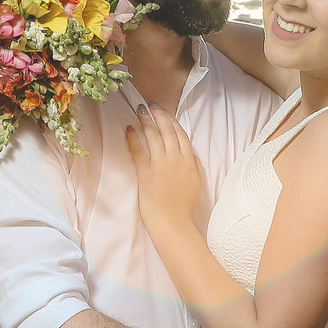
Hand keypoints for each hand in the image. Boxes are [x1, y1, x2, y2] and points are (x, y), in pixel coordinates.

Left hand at [125, 106, 203, 233]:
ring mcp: (161, 164)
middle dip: (159, 115)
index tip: (166, 112)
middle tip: (151, 104)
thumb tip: (192, 154)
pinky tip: (129, 129)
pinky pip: (138, 150)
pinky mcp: (146, 172)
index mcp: (189, 161)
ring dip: (146, 120)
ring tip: (140, 110)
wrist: (173, 222)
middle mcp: (176, 158)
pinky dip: (134, 138)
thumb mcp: (197, 183)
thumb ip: (195, 166)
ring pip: (154, 136)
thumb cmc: (184, 206)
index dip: (173, 121)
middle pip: (167, 130)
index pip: (180, 135)